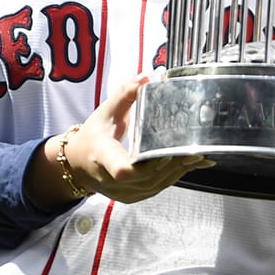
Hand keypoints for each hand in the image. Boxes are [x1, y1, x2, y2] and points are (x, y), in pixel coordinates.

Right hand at [66, 74, 210, 203]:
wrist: (77, 163)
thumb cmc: (92, 136)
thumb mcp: (104, 112)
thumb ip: (125, 94)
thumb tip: (145, 76)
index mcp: (103, 157)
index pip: (122, 170)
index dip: (145, 167)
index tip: (163, 154)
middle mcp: (110, 180)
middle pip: (146, 179)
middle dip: (172, 166)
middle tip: (194, 150)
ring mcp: (121, 192)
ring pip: (154, 187)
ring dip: (177, 173)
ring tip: (196, 157)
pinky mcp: (131, 197)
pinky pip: (155, 190)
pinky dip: (172, 178)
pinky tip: (187, 167)